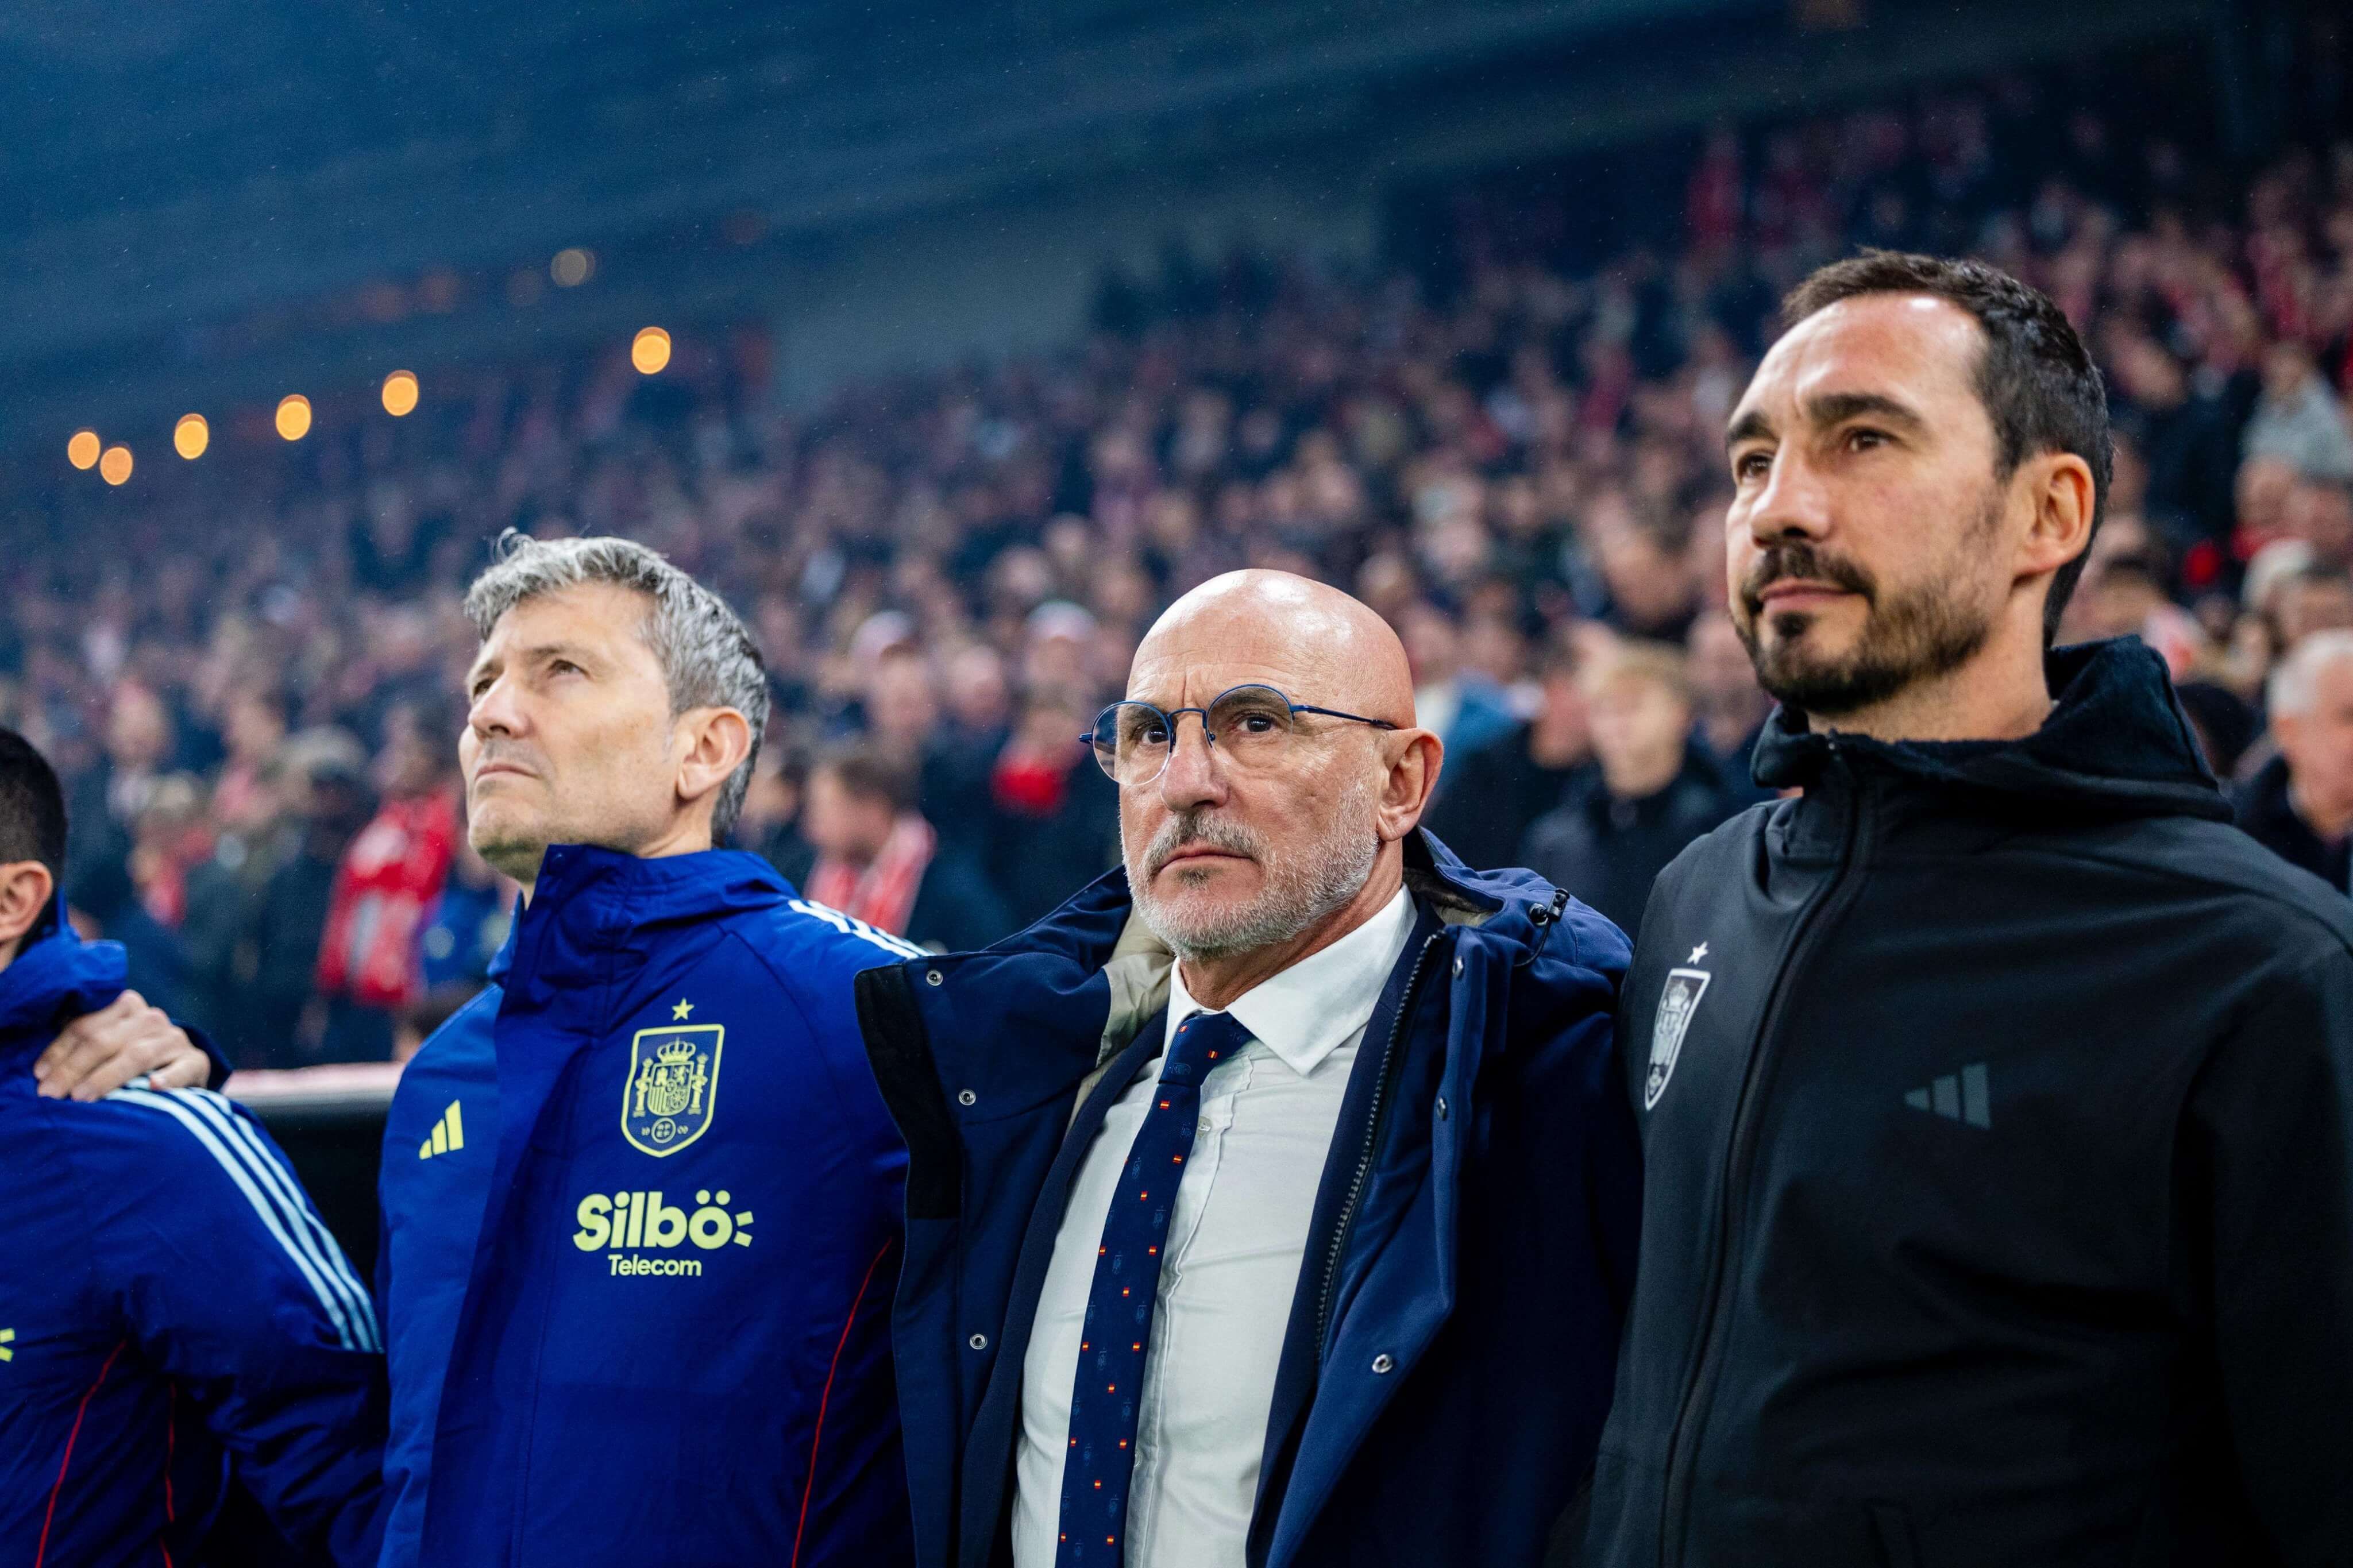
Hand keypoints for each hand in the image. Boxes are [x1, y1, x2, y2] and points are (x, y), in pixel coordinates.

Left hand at [34, 991, 211, 1100]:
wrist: (180, 1068)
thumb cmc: (129, 1058)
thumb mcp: (106, 1043)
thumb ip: (81, 1044)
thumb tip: (39, 1071)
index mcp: (125, 1005)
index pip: (84, 1026)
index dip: (58, 1051)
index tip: (39, 1076)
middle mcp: (151, 1018)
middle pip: (105, 1041)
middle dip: (73, 1069)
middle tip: (51, 1094)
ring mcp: (175, 1039)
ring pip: (135, 1055)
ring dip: (105, 1077)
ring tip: (81, 1097)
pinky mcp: (196, 1060)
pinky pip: (182, 1068)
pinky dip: (169, 1078)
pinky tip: (154, 1087)